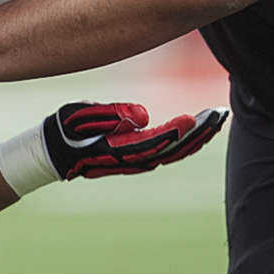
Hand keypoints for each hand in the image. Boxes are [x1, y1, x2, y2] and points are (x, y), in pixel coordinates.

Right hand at [0, 100, 228, 196]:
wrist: (53, 151)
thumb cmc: (67, 129)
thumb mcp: (83, 115)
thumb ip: (112, 114)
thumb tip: (144, 115)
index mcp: (121, 149)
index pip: (157, 141)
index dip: (178, 131)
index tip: (196, 117)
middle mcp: (133, 158)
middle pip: (174, 149)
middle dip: (200, 133)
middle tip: (220, 114)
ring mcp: (136, 159)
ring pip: (175, 151)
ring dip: (198, 135)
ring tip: (216, 117)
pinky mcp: (137, 155)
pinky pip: (168, 149)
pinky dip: (186, 138)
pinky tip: (197, 127)